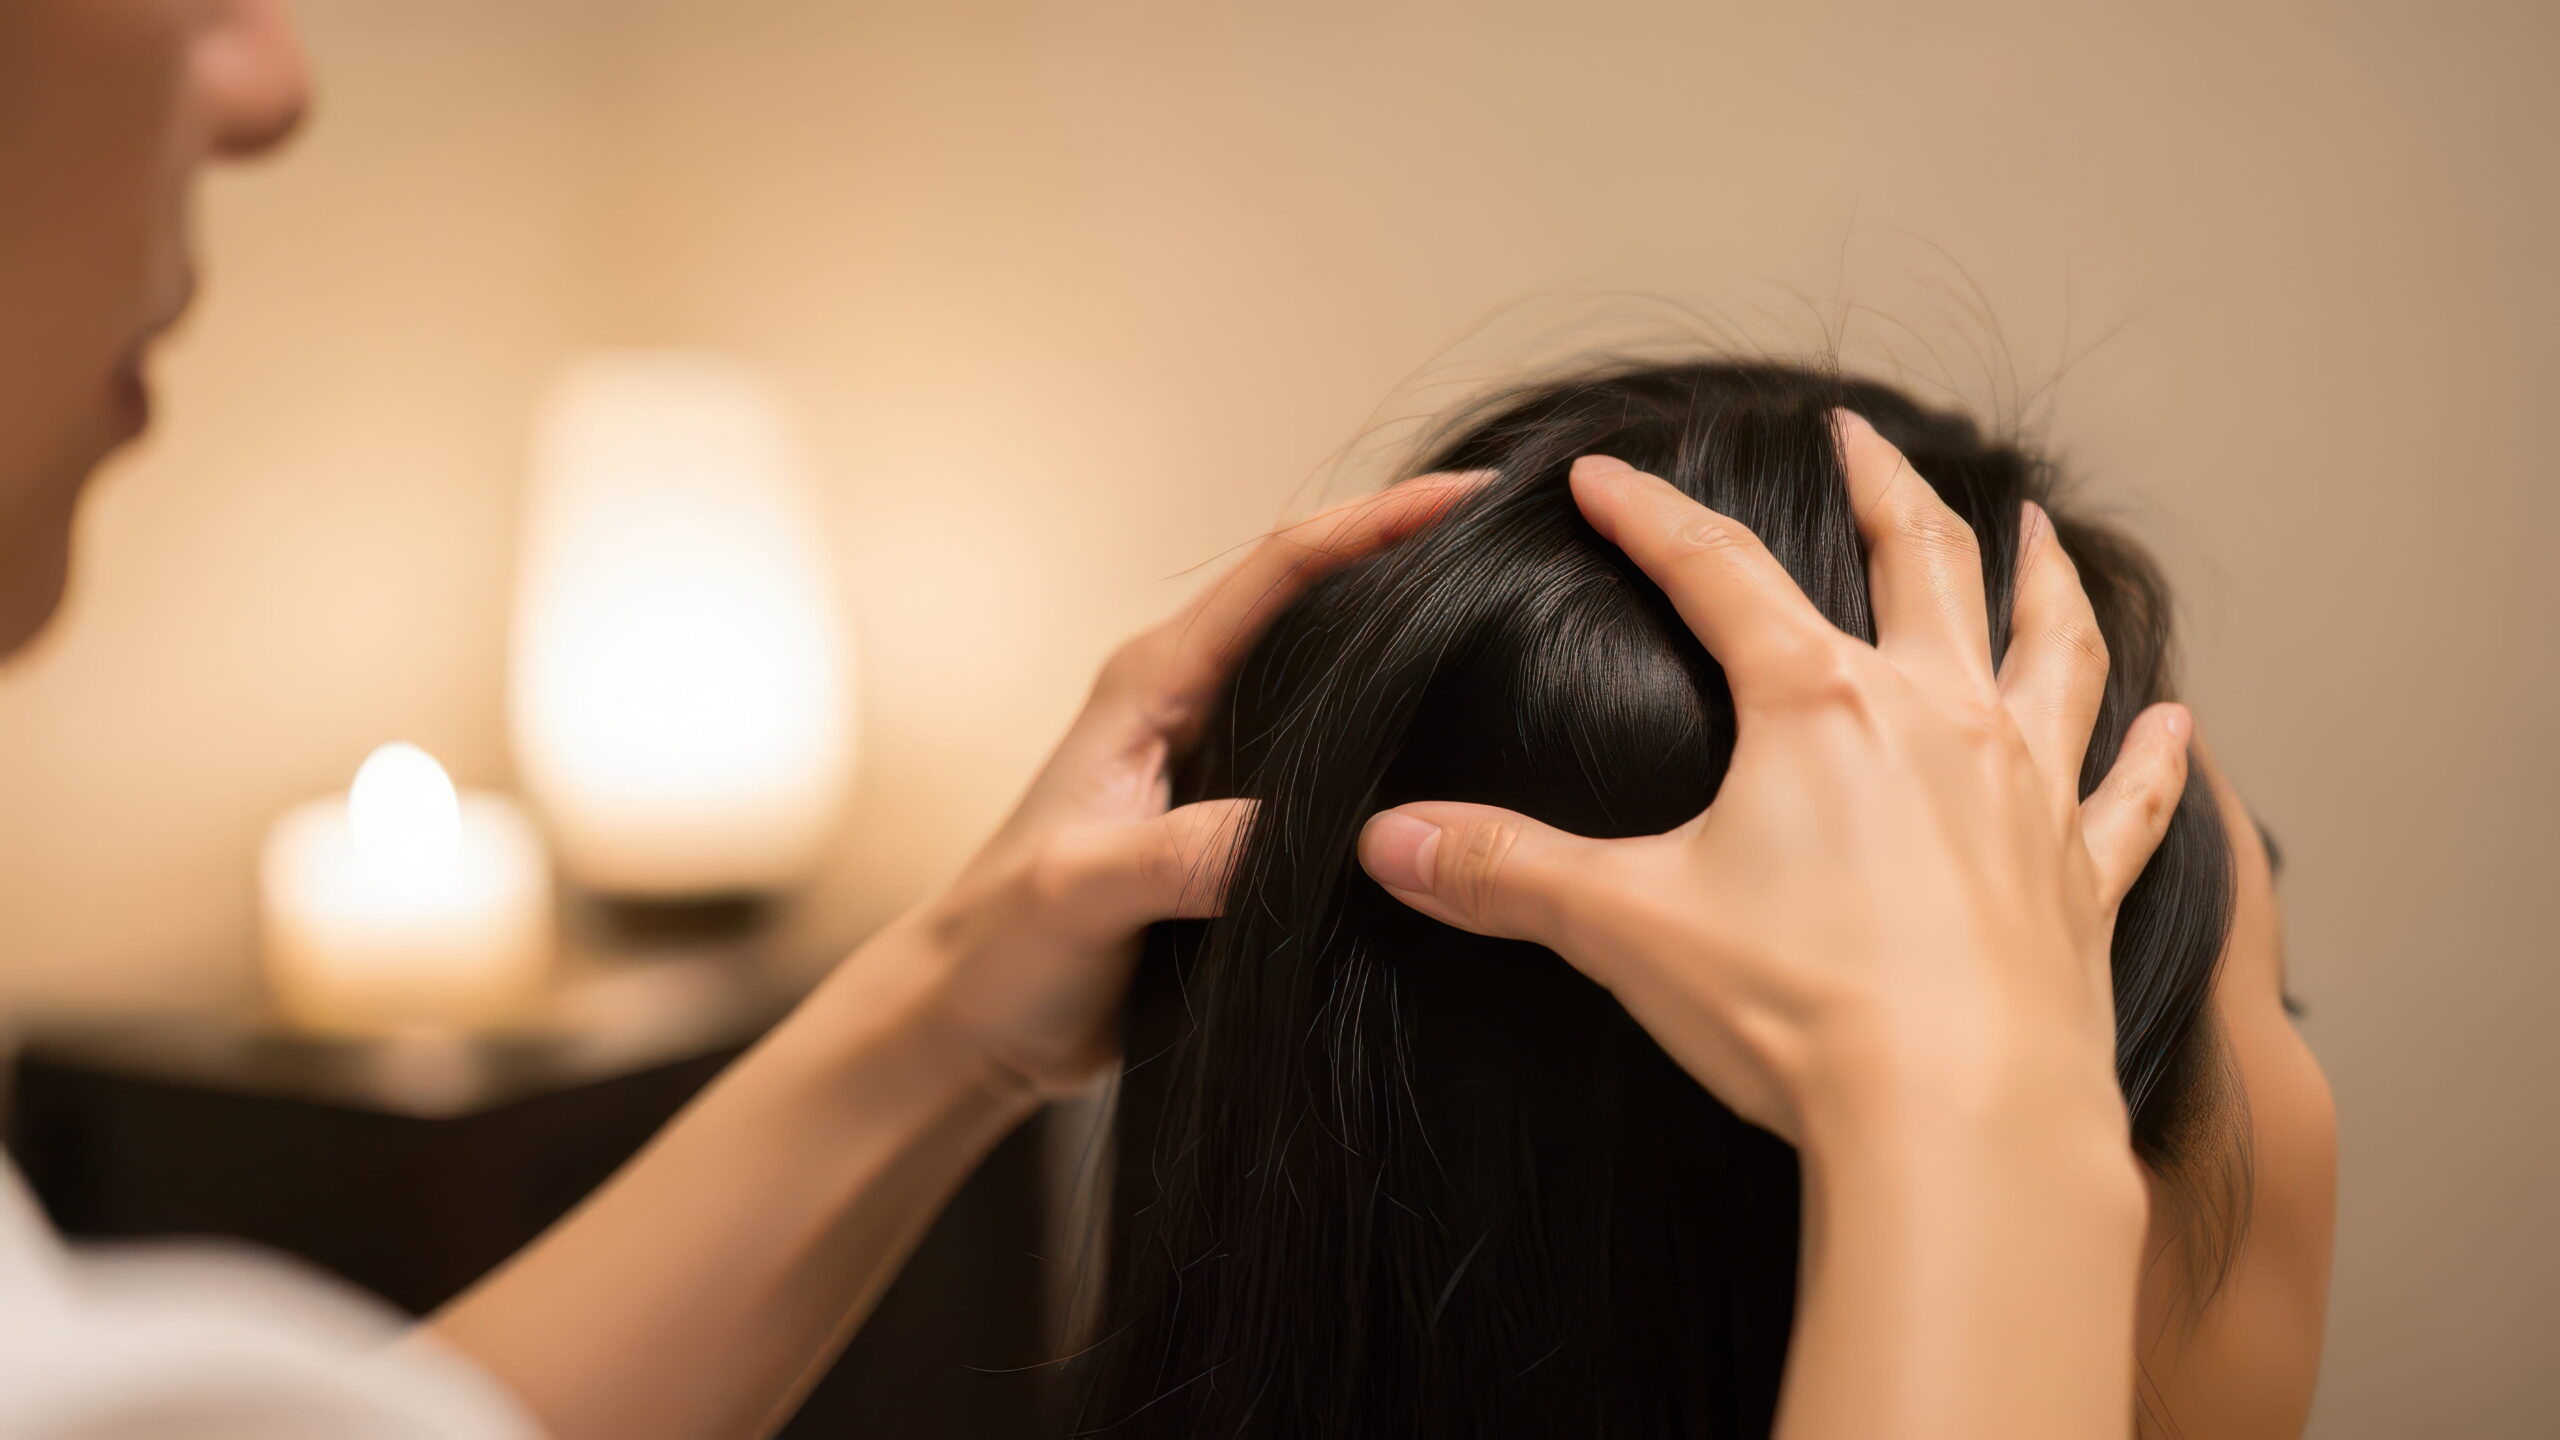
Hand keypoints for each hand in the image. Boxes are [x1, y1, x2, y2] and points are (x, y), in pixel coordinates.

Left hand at [917, 472, 1487, 1097]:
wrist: (976, 1028)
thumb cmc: (1003, 948)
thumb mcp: (1084, 891)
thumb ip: (1179, 855)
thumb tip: (1296, 835)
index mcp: (1154, 684)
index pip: (1281, 571)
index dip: (1375, 525)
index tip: (1467, 496)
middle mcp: (1193, 707)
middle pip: (1323, 604)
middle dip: (1416, 561)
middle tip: (1519, 546)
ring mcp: (1221, 767)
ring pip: (1337, 686)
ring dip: (1413, 655)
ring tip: (1519, 631)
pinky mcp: (1239, 830)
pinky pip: (1335, 771)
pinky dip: (1396, 752)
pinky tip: (1461, 766)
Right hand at [1355, 415, 2190, 1147]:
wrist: (1958, 1120)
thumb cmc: (1799, 1011)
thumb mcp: (1623, 928)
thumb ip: (1501, 873)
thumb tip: (1383, 842)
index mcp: (1815, 707)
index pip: (1716, 573)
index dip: (1650, 518)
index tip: (1605, 474)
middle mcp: (1933, 719)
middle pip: (1915, 563)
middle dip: (1881, 487)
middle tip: (1860, 435)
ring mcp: (2024, 791)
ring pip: (2050, 649)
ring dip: (2040, 580)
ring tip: (2037, 530)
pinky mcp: (2081, 878)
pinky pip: (2129, 797)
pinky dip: (2155, 756)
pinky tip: (2179, 723)